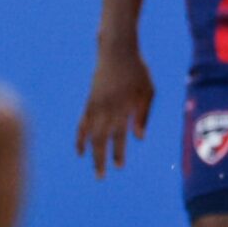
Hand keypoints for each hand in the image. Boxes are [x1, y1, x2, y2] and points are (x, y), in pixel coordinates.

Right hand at [76, 47, 155, 175]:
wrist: (116, 49)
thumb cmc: (137, 70)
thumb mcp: (148, 91)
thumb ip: (143, 115)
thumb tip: (138, 138)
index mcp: (122, 107)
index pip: (119, 135)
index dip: (118, 152)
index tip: (118, 167)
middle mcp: (106, 108)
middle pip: (100, 139)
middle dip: (100, 159)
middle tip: (100, 176)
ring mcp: (95, 105)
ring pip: (90, 133)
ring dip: (90, 152)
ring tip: (93, 167)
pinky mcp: (89, 101)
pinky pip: (82, 122)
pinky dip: (80, 137)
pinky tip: (80, 149)